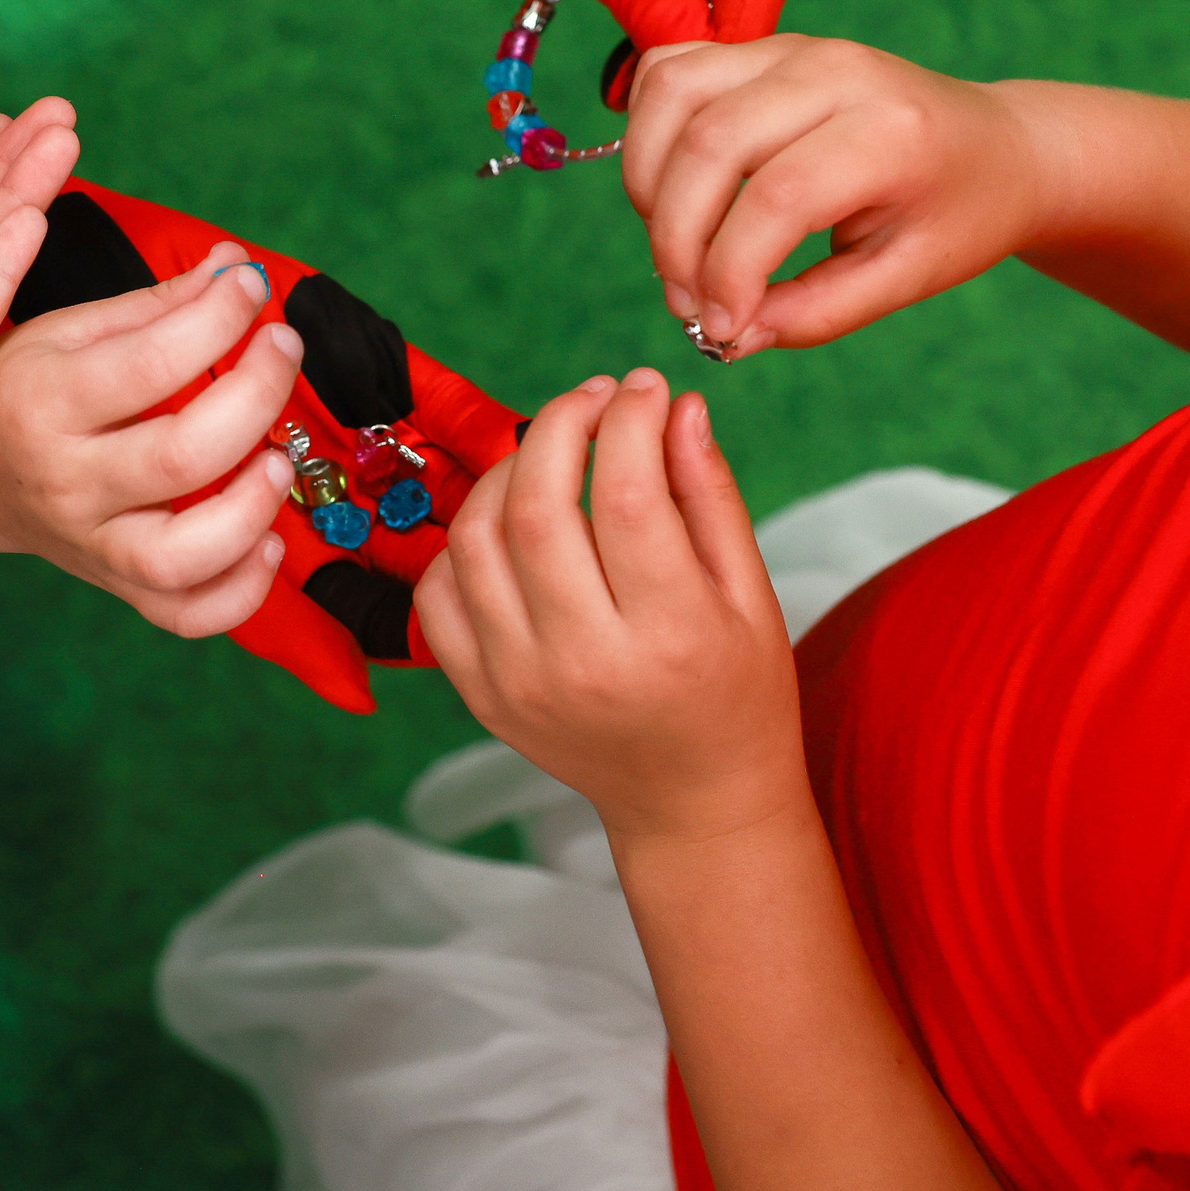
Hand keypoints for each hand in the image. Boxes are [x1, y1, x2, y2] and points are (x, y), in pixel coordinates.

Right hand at [0, 179, 526, 711]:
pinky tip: (268, 539)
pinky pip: (186, 615)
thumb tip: (236, 267)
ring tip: (277, 459)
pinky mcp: (118, 588)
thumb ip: (156, 305)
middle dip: (257, 394)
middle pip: (182, 457)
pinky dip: (241, 590)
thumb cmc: (22, 390)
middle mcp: (66, 481)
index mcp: (44, 402)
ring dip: (252, 507)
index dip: (221, 317)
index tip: (251, 288)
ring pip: (182, 557)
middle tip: (282, 349)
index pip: (152, 362)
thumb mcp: (66, 332)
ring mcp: (91, 545)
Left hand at [415, 369, 804, 844]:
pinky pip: (438, 592)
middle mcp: (583, 663)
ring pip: (476, 539)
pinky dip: (464, 540)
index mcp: (669, 636)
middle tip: (592, 399)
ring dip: (507, 471)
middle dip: (561, 426)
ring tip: (550, 451)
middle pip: (537, 507)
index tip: (644, 388)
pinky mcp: (479, 695)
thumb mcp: (751, 596)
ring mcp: (518, 683)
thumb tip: (674, 406)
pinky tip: (509, 520)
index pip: (629, 495)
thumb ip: (710, 496)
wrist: (693, 803)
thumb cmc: (736, 694)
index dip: (631, 421)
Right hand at [620, 34, 1047, 356]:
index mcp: (892, 132)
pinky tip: (672, 187)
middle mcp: (836, 73)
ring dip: (648, 181)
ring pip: (673, 95)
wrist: (1000, 146)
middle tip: (687, 301)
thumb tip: (725, 333)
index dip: (728, 273)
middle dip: (676, 239)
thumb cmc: (958, 215)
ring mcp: (792, 49)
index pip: (776, 198)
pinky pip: (670, 71)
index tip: (721, 327)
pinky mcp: (760, 47)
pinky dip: (648, 130)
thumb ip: (813, 313)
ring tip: (675, 244)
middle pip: (710, 145)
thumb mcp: (904, 280)